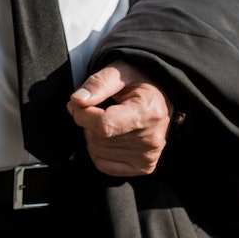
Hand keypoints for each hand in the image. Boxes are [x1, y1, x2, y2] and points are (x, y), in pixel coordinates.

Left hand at [66, 59, 170, 177]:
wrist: (161, 97)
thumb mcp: (120, 70)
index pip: (104, 125)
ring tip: (107, 120)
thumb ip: (98, 84)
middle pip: (99, 139)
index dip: (82, 114)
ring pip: (97, 151)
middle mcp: (151, 139)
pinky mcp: (143, 167)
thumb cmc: (140, 82)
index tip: (78, 103)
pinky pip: (103, 164)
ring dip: (92, 135)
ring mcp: (148, 156)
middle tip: (98, 108)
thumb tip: (77, 100)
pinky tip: (109, 136)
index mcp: (149, 112)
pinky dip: (98, 150)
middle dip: (87, 122)